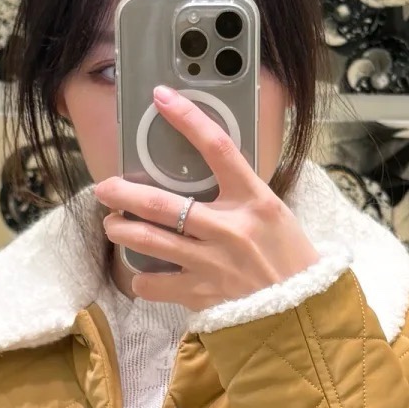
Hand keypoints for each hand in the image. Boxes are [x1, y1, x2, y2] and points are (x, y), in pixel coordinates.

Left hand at [92, 86, 320, 308]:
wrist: (303, 309)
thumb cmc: (287, 256)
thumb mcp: (271, 212)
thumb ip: (237, 193)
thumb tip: (200, 172)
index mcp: (253, 200)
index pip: (217, 148)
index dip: (187, 119)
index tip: (163, 98)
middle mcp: (230, 229)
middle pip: (162, 203)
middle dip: (123, 193)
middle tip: (105, 188)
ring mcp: (214, 263)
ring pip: (149, 241)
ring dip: (122, 230)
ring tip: (114, 225)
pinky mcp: (203, 294)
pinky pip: (155, 284)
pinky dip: (143, 279)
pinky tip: (144, 274)